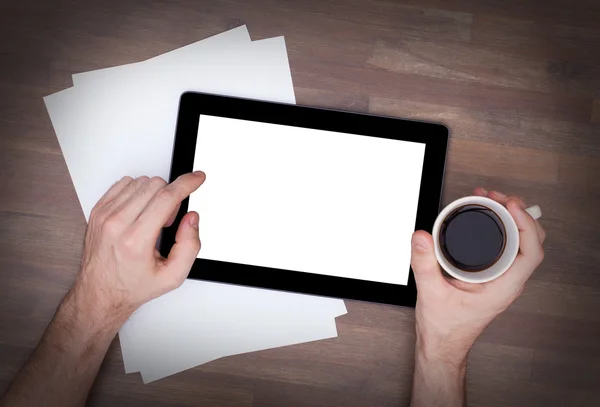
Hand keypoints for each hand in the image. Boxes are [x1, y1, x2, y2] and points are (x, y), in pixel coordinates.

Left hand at [69, 172, 205, 323]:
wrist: (100, 292)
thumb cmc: (132, 285)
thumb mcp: (172, 276)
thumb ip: (190, 246)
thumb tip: (191, 219)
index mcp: (135, 241)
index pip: (166, 198)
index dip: (187, 184)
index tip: (197, 178)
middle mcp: (116, 224)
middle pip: (155, 185)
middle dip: (170, 198)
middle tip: (166, 221)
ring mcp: (104, 215)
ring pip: (140, 182)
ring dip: (153, 195)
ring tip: (151, 219)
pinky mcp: (98, 210)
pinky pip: (124, 183)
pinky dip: (138, 193)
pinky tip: (139, 212)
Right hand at [411, 188, 544, 363]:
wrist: (441, 343)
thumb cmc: (444, 327)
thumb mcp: (430, 293)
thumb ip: (423, 264)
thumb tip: (421, 237)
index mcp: (502, 288)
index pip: (530, 252)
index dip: (525, 225)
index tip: (510, 206)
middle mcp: (507, 282)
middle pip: (530, 242)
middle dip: (517, 214)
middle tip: (497, 197)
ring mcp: (501, 278)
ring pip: (520, 242)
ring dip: (509, 219)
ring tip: (491, 201)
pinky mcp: (491, 275)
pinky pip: (505, 246)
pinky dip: (499, 227)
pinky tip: (485, 217)